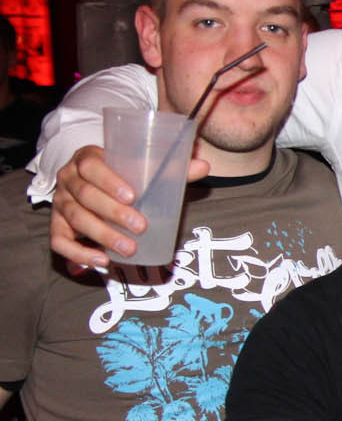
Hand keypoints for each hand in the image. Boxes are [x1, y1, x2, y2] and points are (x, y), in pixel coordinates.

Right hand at [51, 145, 209, 267]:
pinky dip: (78, 254)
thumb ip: (171, 169)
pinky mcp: (57, 225)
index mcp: (87, 159)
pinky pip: (59, 241)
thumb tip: (204, 166)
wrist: (93, 184)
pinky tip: (101, 261)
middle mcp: (69, 179)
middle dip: (112, 213)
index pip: (91, 166)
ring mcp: (60, 203)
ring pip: (75, 218)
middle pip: (85, 195)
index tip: (132, 196)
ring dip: (102, 235)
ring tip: (129, 249)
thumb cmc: (123, 177)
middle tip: (140, 226)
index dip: (109, 181)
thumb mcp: (142, 169)